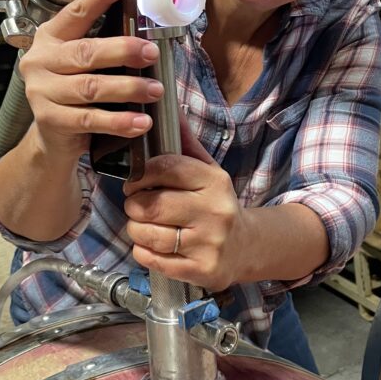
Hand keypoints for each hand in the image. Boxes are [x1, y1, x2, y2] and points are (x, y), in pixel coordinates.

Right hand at [18, 0, 163, 160]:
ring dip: (128, 88)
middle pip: (86, 52)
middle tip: (152, 53)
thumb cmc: (75, 94)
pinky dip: (119, 121)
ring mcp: (42, 91)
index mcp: (51, 39)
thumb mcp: (83, 65)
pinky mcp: (51, 120)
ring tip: (155, 90)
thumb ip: (104, 47)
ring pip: (90, 86)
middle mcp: (41, 61)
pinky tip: (140, 121)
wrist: (53, 139)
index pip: (76, 12)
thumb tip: (147, 33)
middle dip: (123, 50)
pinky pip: (90, 119)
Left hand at [123, 125, 248, 291]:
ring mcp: (209, 243)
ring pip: (147, 233)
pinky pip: (151, 258)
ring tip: (144, 225)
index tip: (135, 180)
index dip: (140, 173)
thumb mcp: (208, 170)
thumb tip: (170, 109)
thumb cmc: (216, 204)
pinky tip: (153, 244)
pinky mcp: (201, 270)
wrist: (247, 246)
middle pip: (150, 205)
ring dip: (136, 229)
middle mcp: (214, 211)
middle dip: (133, 204)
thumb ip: (185, 143)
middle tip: (137, 205)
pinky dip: (143, 250)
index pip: (165, 168)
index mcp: (214, 181)